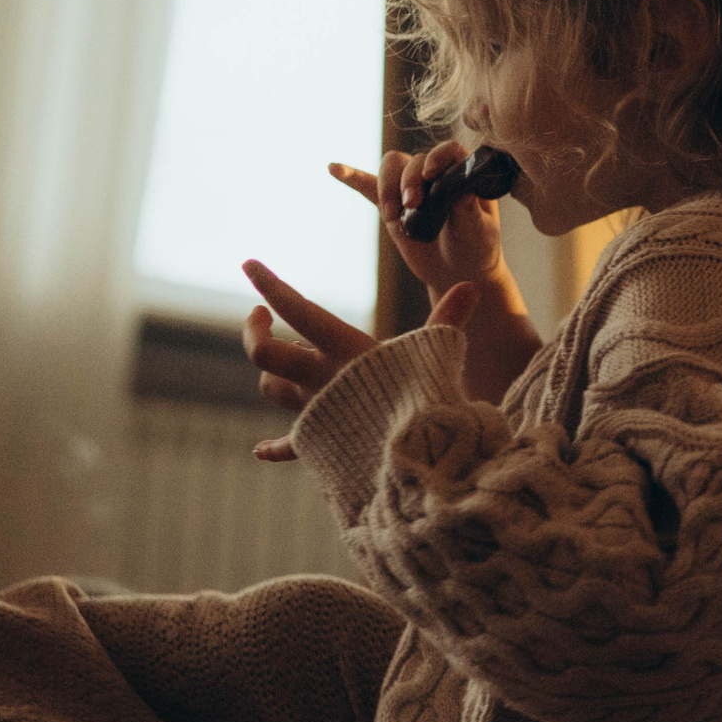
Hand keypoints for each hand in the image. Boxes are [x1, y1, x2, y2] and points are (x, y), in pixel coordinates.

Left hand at [244, 265, 478, 461]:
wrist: (407, 458)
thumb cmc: (420, 399)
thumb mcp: (434, 353)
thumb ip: (447, 318)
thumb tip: (472, 286)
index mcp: (343, 348)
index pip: (296, 308)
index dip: (270, 284)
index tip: (249, 264)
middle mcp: (319, 377)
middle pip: (264, 351)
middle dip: (254, 330)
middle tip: (259, 314)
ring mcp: (314, 410)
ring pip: (272, 388)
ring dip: (272, 374)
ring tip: (282, 364)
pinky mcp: (317, 442)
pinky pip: (287, 445)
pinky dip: (274, 447)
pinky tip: (260, 450)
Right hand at [330, 142, 507, 294]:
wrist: (459, 271)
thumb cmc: (477, 247)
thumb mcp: (479, 230)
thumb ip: (468, 207)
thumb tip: (458, 185)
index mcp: (462, 173)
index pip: (448, 151)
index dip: (437, 157)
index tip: (431, 175)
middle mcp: (435, 173)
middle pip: (414, 161)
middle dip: (409, 180)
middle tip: (413, 205)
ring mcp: (411, 187)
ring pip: (392, 168)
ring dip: (388, 187)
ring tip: (393, 215)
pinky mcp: (392, 205)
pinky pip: (369, 186)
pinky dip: (352, 176)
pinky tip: (335, 169)